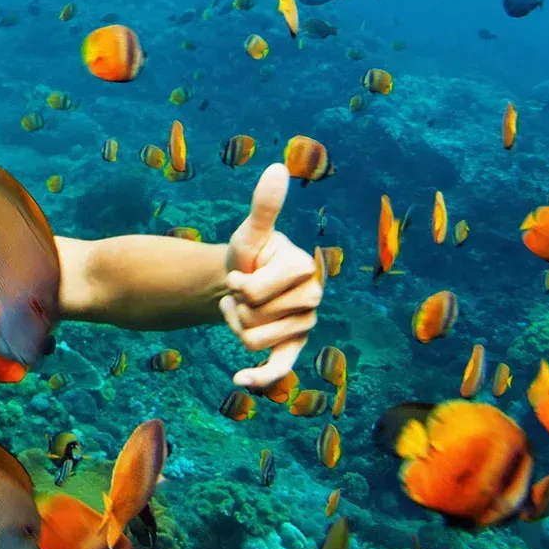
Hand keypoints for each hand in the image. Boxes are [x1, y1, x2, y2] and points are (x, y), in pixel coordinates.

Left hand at [219, 163, 320, 388]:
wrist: (242, 280)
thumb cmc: (250, 254)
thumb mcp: (252, 232)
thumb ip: (264, 206)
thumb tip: (277, 167)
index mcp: (306, 269)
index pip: (256, 292)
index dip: (238, 286)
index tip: (241, 274)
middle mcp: (313, 299)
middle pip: (254, 320)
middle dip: (236, 308)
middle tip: (241, 293)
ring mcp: (304, 326)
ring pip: (253, 342)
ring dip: (235, 327)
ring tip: (243, 310)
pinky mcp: (293, 349)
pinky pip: (278, 369)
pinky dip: (259, 378)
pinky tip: (239, 380)